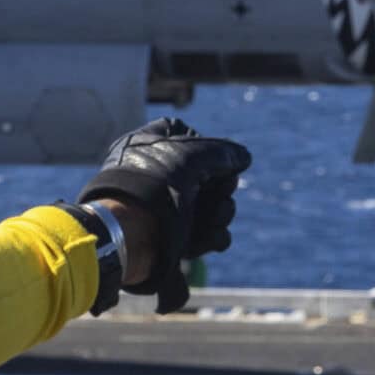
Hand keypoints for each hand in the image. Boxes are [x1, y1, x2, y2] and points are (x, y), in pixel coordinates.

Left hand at [77, 117, 252, 313]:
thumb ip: (223, 152)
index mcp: (149, 148)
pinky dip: (212, 237)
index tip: (212, 157)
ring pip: (214, 207)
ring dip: (221, 213)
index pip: (186, 134)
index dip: (206, 145)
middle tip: (219, 191)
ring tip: (212, 217)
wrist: (130, 236)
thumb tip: (244, 158)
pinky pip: (208, 235)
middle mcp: (158, 177)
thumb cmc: (154, 185)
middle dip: (222, 187)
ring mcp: (167, 210)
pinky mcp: (175, 240)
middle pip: (209, 175)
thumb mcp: (191, 156)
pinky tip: (205, 238)